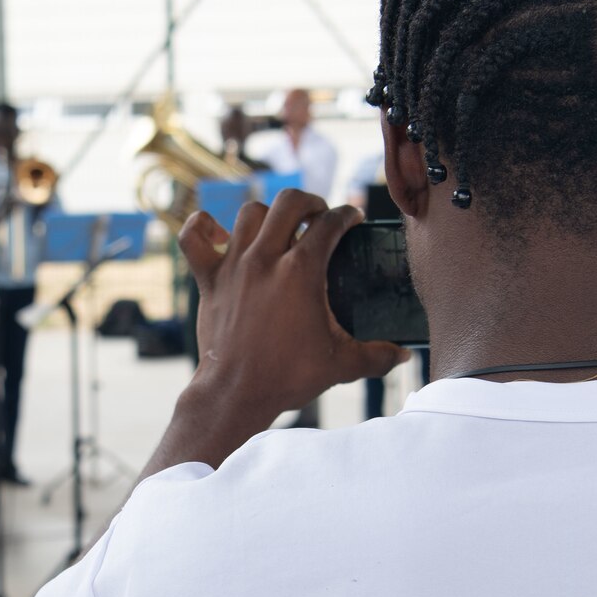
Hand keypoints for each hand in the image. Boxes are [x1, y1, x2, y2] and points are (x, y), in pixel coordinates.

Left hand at [178, 190, 410, 421]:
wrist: (236, 394)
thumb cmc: (288, 378)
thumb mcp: (341, 365)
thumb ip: (377, 356)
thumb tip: (403, 356)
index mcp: (301, 272)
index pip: (330, 223)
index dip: (347, 214)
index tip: (353, 219)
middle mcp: (266, 259)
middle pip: (289, 202)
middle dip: (310, 201)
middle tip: (318, 217)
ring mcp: (233, 266)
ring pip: (249, 212)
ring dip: (268, 214)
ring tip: (280, 227)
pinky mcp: (208, 279)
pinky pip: (193, 236)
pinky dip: (202, 227)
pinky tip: (219, 233)